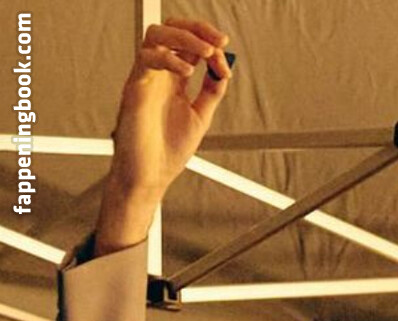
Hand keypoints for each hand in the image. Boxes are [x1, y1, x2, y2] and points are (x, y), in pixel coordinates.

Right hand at [98, 17, 231, 247]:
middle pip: (171, 29)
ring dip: (185, 38)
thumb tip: (223, 69)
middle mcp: (158, 74)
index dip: (208, 42)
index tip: (225, 55)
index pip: (188, 43)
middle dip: (197, 29)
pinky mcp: (134, 89)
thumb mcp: (200, 117)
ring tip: (207, 52)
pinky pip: (146, 59)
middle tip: (219, 41)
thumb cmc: (167, 151)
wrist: (149, 177)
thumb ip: (211, 92)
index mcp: (173, 79)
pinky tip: (188, 73)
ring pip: (157, 35)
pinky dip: (169, 60)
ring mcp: (145, 79)